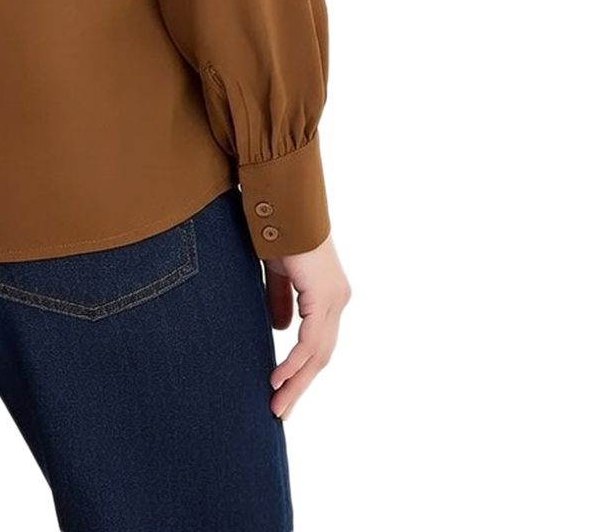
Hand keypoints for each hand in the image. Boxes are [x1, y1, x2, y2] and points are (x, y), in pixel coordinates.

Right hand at [261, 232, 349, 420]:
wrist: (281, 203)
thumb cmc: (277, 231)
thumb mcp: (277, 273)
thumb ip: (280, 300)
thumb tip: (280, 330)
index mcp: (328, 294)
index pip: (317, 343)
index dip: (300, 369)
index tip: (281, 391)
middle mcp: (337, 300)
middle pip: (321, 355)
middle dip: (300, 385)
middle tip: (280, 411)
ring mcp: (333, 299)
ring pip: (318, 354)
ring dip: (296, 382)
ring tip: (277, 405)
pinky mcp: (323, 296)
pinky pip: (310, 340)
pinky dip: (294, 362)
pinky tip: (278, 378)